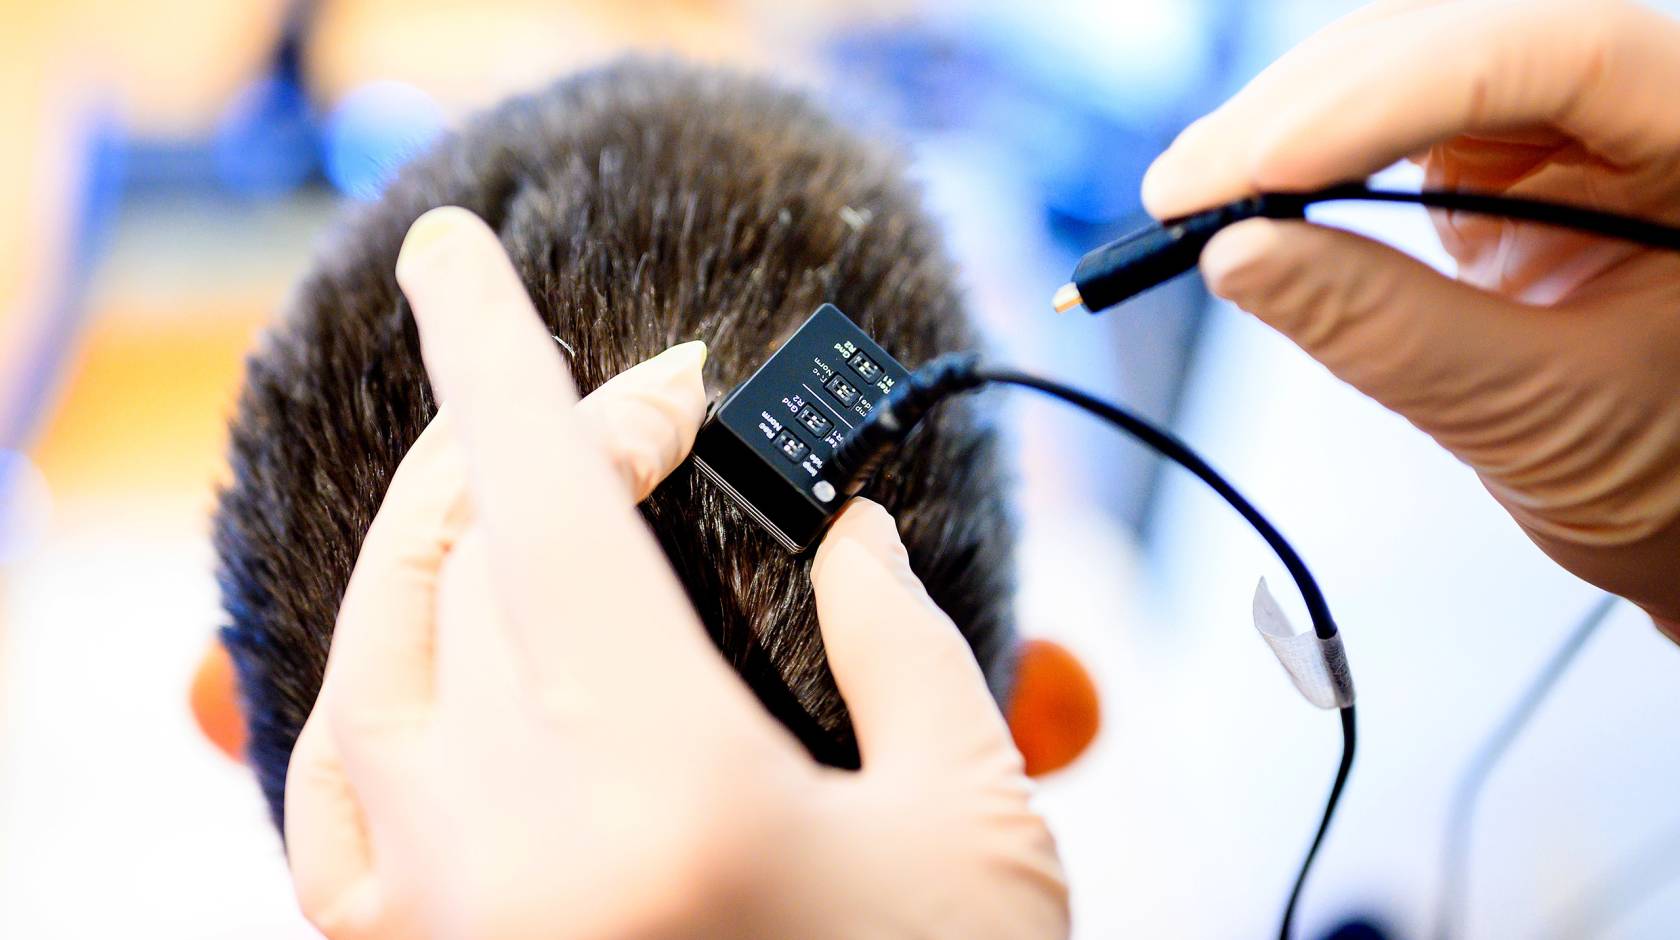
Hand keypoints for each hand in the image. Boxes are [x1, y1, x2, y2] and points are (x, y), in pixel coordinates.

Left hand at [283, 206, 1067, 939]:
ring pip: (372, 660)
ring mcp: (433, 923)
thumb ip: (902, 648)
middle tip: (643, 407)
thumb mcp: (969, 827)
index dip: (501, 355)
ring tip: (524, 485)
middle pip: (467, 560)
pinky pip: (335, 790)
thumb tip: (842, 527)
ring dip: (440, 539)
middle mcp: (507, 855)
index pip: (541, 506)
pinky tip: (436, 650)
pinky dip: (378, 682)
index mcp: (659, 796)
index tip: (462, 253)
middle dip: (544, 444)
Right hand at [1141, 0, 1679, 631]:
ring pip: (1406, 59)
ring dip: (1286, 121)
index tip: (1262, 169)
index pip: (1547, 53)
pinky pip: (1387, 115)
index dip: (1392, 97)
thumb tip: (1234, 256)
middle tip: (1184, 191)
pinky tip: (1241, 189)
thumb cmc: (1663, 465)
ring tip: (1190, 196)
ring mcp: (1565, 114)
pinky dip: (1303, 153)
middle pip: (1456, 37)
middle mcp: (1638, 93)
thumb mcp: (1536, 409)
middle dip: (1307, 107)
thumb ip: (1389, 330)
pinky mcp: (1504, 146)